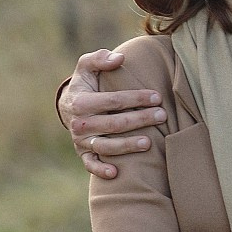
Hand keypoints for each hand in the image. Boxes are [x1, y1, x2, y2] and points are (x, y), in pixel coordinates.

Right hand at [58, 49, 166, 178]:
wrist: (68, 106)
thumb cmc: (85, 84)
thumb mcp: (87, 66)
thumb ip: (100, 58)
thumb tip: (119, 57)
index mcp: (81, 102)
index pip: (113, 101)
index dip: (136, 98)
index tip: (157, 97)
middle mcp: (79, 124)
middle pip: (114, 124)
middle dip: (140, 120)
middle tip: (162, 116)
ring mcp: (81, 141)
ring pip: (106, 146)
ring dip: (127, 146)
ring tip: (149, 143)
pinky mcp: (83, 154)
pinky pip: (90, 165)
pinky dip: (101, 170)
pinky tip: (116, 173)